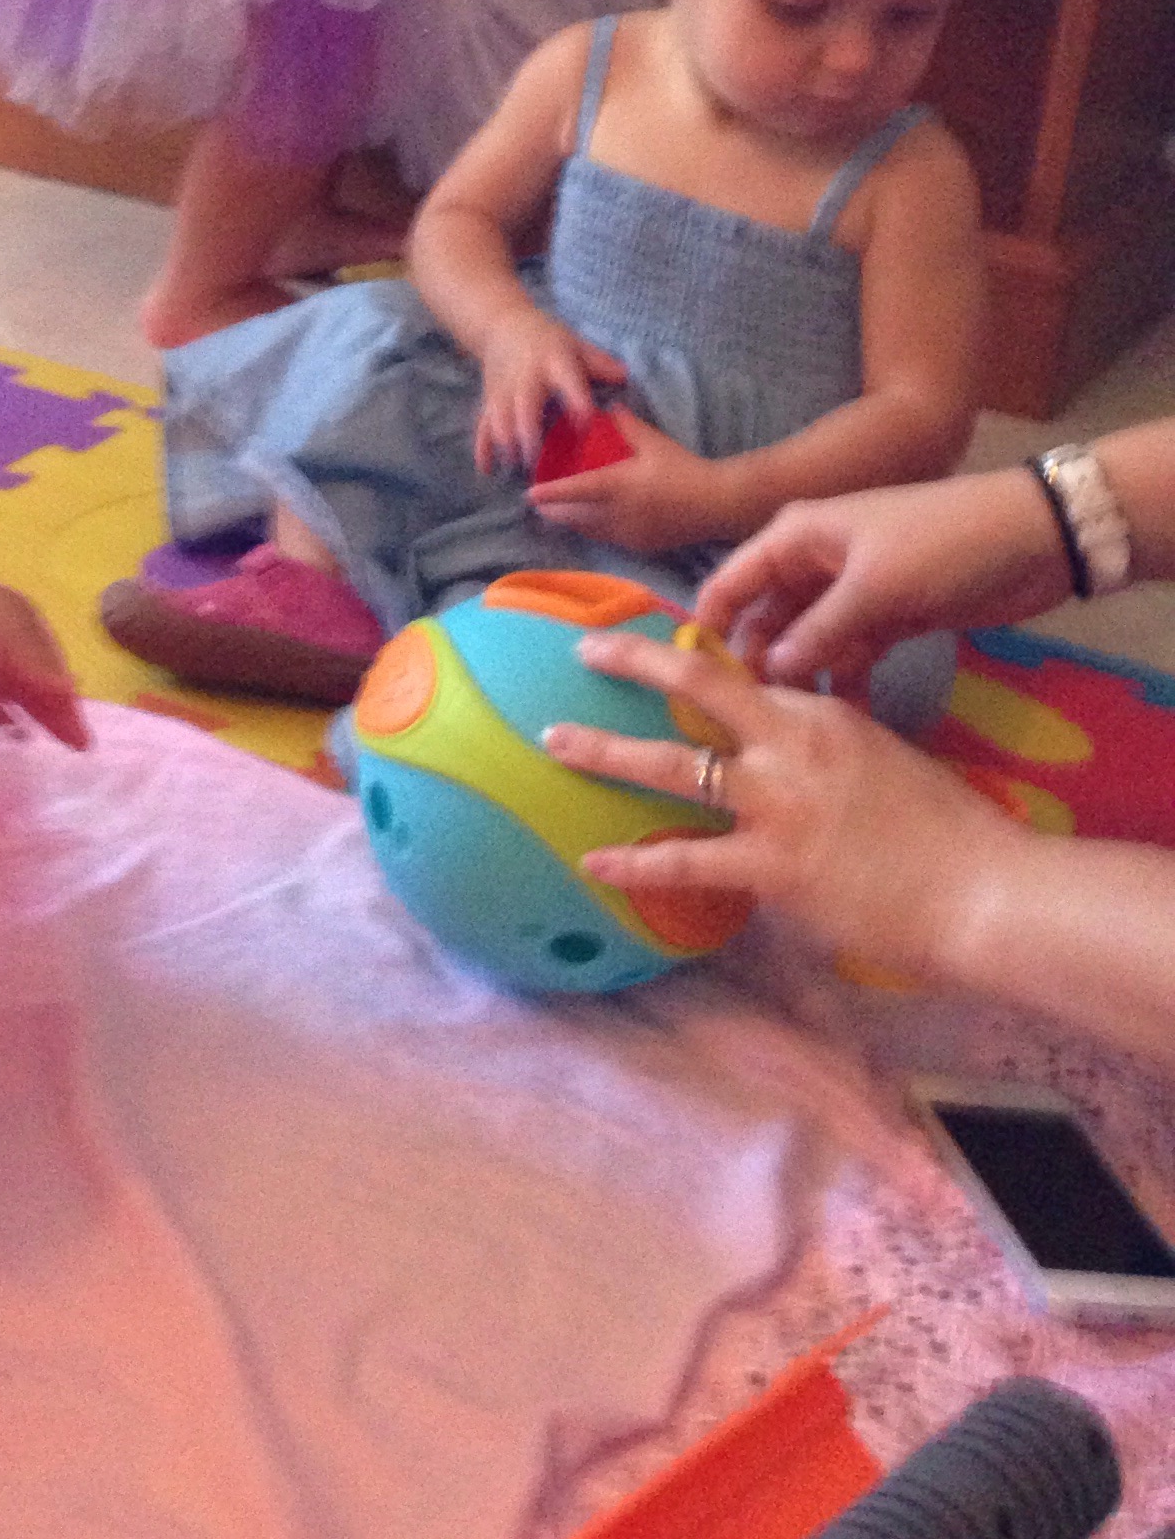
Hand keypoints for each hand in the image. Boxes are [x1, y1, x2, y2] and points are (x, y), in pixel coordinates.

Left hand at [0, 570, 89, 749]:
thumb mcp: (15, 637)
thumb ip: (40, 667)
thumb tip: (72, 690)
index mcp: (31, 629)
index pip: (57, 671)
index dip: (71, 701)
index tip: (83, 729)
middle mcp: (13, 648)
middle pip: (41, 687)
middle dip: (60, 714)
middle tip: (79, 747)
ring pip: (19, 697)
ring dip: (36, 717)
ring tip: (55, 745)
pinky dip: (2, 719)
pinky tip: (16, 736)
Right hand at [473, 310, 627, 475]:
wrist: (502, 325)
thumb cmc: (548, 339)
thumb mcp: (575, 343)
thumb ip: (598, 362)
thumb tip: (624, 376)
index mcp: (552, 362)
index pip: (565, 379)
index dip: (575, 399)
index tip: (585, 422)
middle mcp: (526, 377)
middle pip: (524, 405)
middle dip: (528, 432)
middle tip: (535, 460)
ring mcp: (504, 389)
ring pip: (499, 417)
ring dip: (504, 442)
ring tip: (515, 467)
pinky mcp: (489, 398)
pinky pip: (482, 423)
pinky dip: (482, 446)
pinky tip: (486, 468)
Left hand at [528, 408, 731, 554]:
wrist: (717, 504)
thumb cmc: (685, 469)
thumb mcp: (655, 442)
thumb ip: (627, 425)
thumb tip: (607, 406)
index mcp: (620, 486)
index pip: (576, 490)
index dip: (550, 493)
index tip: (528, 494)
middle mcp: (619, 514)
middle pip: (574, 516)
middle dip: (552, 511)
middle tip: (536, 502)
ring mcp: (628, 533)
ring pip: (588, 530)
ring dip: (569, 522)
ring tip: (554, 512)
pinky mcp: (639, 545)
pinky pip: (606, 539)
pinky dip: (592, 530)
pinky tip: (589, 522)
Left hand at [548, 624, 1025, 982]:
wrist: (984, 888)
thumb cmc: (950, 832)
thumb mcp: (887, 760)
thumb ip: (833, 747)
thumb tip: (803, 745)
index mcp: (820, 714)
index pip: (746, 676)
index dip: (697, 661)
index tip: (658, 650)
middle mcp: (789, 744)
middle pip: (695, 686)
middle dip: (632, 663)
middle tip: (584, 651)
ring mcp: (776, 803)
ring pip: (671, 764)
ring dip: (605, 749)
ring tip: (554, 741)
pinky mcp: (771, 865)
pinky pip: (685, 859)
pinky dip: (635, 861)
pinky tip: (593, 862)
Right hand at [695, 467, 1069, 688]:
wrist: (1033, 538)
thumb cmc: (941, 545)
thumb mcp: (874, 587)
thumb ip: (819, 632)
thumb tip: (770, 674)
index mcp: (796, 537)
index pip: (731, 582)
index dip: (710, 626)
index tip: (691, 683)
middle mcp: (814, 564)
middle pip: (766, 618)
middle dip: (758, 663)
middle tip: (750, 720)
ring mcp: (851, 593)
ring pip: (807, 642)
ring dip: (802, 678)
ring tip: (794, 728)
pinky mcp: (888, 618)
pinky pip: (849, 655)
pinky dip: (844, 681)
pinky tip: (842, 721)